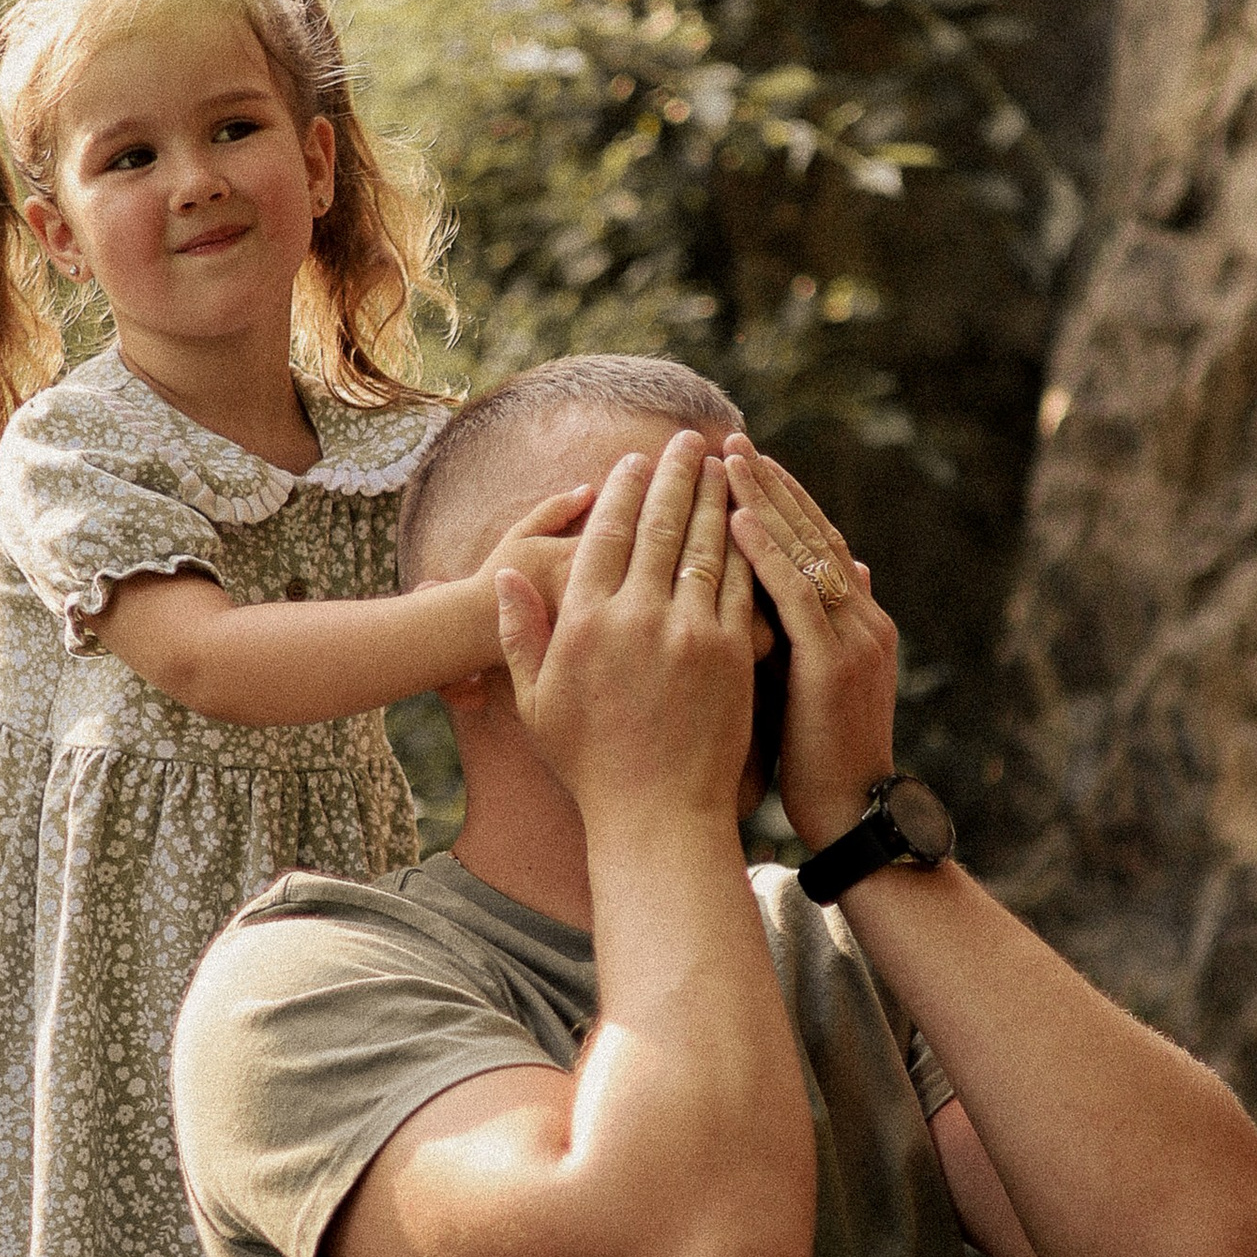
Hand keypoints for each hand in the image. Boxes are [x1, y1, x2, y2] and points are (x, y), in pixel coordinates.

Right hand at [494, 435, 757, 834]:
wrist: (657, 815)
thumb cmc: (590, 763)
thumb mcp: (535, 701)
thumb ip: (519, 634)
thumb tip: (506, 577)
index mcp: (584, 624)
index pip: (604, 535)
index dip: (622, 491)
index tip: (633, 461)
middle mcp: (635, 619)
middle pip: (658, 526)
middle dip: (674, 476)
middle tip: (687, 441)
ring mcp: (688, 634)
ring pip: (704, 545)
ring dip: (714, 497)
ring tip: (723, 464)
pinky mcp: (731, 653)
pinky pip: (739, 584)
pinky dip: (745, 545)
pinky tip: (750, 520)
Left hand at [724, 443, 898, 852]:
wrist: (851, 815)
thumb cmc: (817, 757)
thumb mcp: (806, 683)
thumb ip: (794, 634)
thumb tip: (776, 591)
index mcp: (858, 621)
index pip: (816, 542)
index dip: (781, 500)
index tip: (741, 463)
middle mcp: (862, 618)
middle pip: (812, 532)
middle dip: (770, 485)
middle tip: (730, 441)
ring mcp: (853, 638)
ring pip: (805, 551)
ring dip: (764, 502)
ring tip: (726, 460)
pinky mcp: (832, 664)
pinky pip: (796, 594)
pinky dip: (766, 554)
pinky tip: (733, 522)